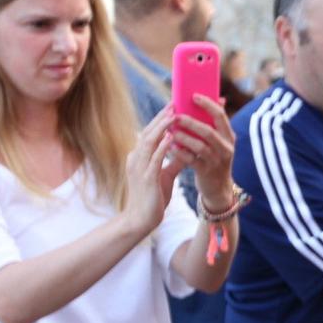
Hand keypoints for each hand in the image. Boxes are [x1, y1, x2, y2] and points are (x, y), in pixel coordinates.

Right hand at [122, 107, 179, 239]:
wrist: (141, 220)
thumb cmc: (152, 198)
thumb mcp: (165, 176)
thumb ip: (174, 162)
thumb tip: (185, 149)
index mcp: (140, 157)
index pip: (151, 133)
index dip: (162, 119)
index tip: (174, 106)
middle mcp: (136, 158)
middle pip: (148, 132)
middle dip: (162, 117)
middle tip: (175, 102)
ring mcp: (139, 167)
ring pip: (149, 141)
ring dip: (161, 127)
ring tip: (174, 113)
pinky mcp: (145, 178)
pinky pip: (154, 159)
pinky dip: (162, 146)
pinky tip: (172, 137)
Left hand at [173, 95, 237, 210]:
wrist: (218, 188)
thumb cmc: (215, 158)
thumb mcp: (221, 142)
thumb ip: (217, 123)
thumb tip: (219, 98)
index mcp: (229, 136)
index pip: (220, 116)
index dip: (208, 105)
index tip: (193, 96)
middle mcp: (226, 148)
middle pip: (208, 131)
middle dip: (191, 122)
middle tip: (175, 116)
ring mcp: (217, 161)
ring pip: (199, 146)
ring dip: (183, 137)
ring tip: (170, 131)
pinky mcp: (206, 172)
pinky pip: (191, 160)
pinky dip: (179, 152)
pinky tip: (170, 147)